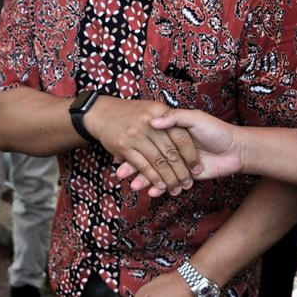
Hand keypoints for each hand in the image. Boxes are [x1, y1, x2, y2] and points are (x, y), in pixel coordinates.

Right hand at [84, 96, 198, 196]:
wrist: (100, 112)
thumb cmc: (128, 112)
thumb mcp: (153, 107)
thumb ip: (172, 116)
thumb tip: (184, 137)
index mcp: (160, 111)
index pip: (181, 136)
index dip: (190, 154)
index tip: (197, 168)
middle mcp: (150, 122)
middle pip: (171, 152)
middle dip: (181, 171)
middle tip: (187, 183)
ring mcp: (136, 134)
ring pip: (158, 162)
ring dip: (168, 179)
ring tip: (176, 189)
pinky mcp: (124, 146)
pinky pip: (143, 165)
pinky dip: (152, 178)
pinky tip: (159, 186)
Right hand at [122, 109, 242, 194]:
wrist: (237, 149)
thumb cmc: (216, 130)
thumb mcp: (195, 118)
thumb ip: (175, 118)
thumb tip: (154, 123)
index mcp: (172, 132)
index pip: (149, 140)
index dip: (134, 145)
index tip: (120, 150)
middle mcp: (172, 147)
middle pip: (149, 158)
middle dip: (134, 166)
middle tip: (120, 173)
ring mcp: (178, 163)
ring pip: (156, 172)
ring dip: (143, 180)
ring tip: (132, 185)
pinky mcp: (185, 176)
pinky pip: (168, 183)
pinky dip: (159, 188)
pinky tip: (149, 192)